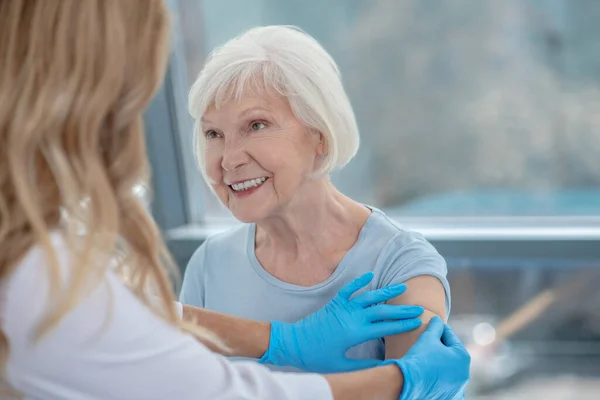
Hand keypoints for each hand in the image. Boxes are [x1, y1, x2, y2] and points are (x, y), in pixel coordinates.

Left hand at [259, 272, 423, 372]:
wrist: (293, 343)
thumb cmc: (316, 357)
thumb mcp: (342, 366)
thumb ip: (364, 367)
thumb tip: (384, 367)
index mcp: (355, 334)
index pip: (385, 328)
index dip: (402, 325)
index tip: (417, 322)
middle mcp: (351, 318)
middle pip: (381, 311)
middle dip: (401, 310)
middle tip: (418, 308)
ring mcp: (342, 308)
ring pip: (369, 298)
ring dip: (385, 293)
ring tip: (401, 288)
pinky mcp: (334, 303)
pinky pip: (349, 290)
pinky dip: (359, 282)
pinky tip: (370, 275)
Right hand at [384, 317, 470, 399]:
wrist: (408, 381)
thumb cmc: (420, 357)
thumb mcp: (428, 337)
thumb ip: (435, 326)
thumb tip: (438, 319)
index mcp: (463, 357)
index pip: (452, 338)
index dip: (441, 329)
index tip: (435, 325)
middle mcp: (465, 374)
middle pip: (452, 354)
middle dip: (442, 347)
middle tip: (430, 340)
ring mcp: (458, 388)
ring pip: (449, 369)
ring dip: (442, 362)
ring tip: (429, 356)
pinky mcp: (449, 397)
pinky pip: (446, 383)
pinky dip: (440, 377)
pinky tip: (430, 372)